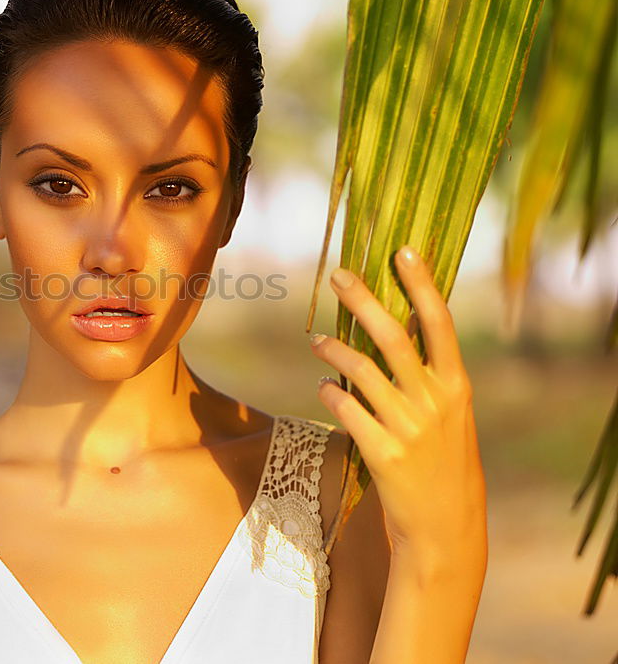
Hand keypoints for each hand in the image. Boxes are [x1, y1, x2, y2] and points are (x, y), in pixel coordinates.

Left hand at [308, 244, 487, 564]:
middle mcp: (435, 400)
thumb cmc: (444, 461)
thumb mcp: (451, 414)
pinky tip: (323, 387)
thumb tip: (385, 330)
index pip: (439, 323)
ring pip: (360, 370)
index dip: (421, 285)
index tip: (402, 251)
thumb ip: (426, 376)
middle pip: (393, 336)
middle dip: (364, 301)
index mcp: (457, 385)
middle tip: (338, 276)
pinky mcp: (382, 452)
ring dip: (333, 349)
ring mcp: (408, 427)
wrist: (446, 524)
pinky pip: (345, 409)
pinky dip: (329, 392)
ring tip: (317, 341)